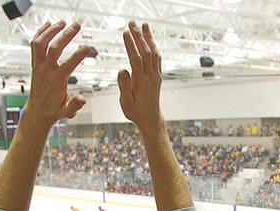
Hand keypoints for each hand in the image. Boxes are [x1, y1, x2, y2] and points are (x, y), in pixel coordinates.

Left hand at [24, 20, 88, 128]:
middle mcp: (45, 71)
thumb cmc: (53, 111)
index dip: (78, 55)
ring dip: (52, 30)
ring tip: (63, 22)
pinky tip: (49, 25)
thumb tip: (84, 99)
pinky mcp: (35, 64)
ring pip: (41, 43)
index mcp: (56, 82)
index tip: (87, 47)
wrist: (37, 112)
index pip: (68, 64)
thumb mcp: (67, 112)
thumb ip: (75, 105)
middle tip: (77, 26)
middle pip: (54, 48)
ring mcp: (38, 66)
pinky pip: (35, 45)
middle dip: (66, 35)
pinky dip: (41, 32)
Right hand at [118, 21, 163, 135]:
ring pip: (154, 53)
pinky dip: (154, 46)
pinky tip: (151, 40)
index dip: (131, 45)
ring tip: (144, 25)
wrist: (151, 119)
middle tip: (131, 23)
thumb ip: (124, 86)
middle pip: (146, 52)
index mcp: (141, 81)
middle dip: (139, 36)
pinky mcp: (158, 76)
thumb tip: (122, 70)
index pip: (136, 59)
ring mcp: (155, 75)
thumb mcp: (126, 103)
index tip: (125, 33)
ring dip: (149, 38)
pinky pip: (158, 58)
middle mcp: (150, 76)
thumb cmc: (136, 112)